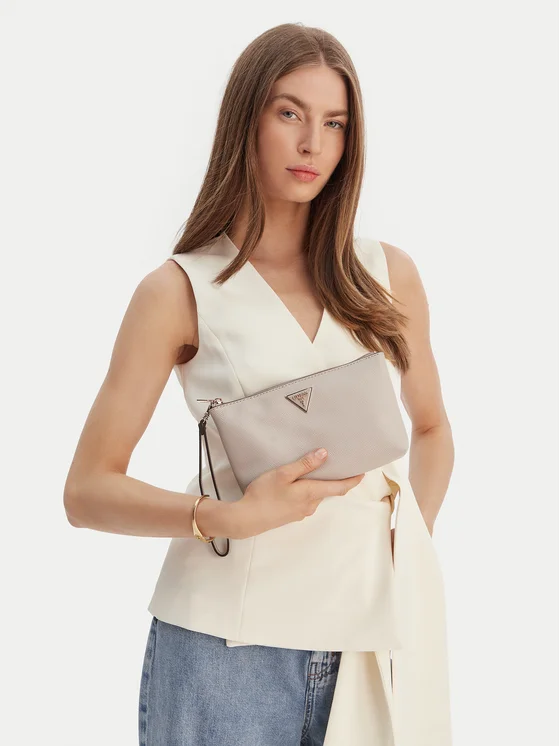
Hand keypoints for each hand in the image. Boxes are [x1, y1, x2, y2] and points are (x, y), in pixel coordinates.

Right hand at [231, 448, 365, 539]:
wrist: (247, 519)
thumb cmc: (264, 494)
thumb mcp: (283, 474)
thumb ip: (305, 464)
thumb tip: (325, 454)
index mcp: (311, 493)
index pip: (339, 487)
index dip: (352, 480)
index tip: (362, 473)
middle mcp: (310, 505)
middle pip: (329, 491)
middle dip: (336, 480)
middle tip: (340, 465)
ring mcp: (301, 512)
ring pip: (316, 496)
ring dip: (321, 485)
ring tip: (317, 470)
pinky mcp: (292, 515)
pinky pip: (306, 501)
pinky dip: (309, 491)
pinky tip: (299, 485)